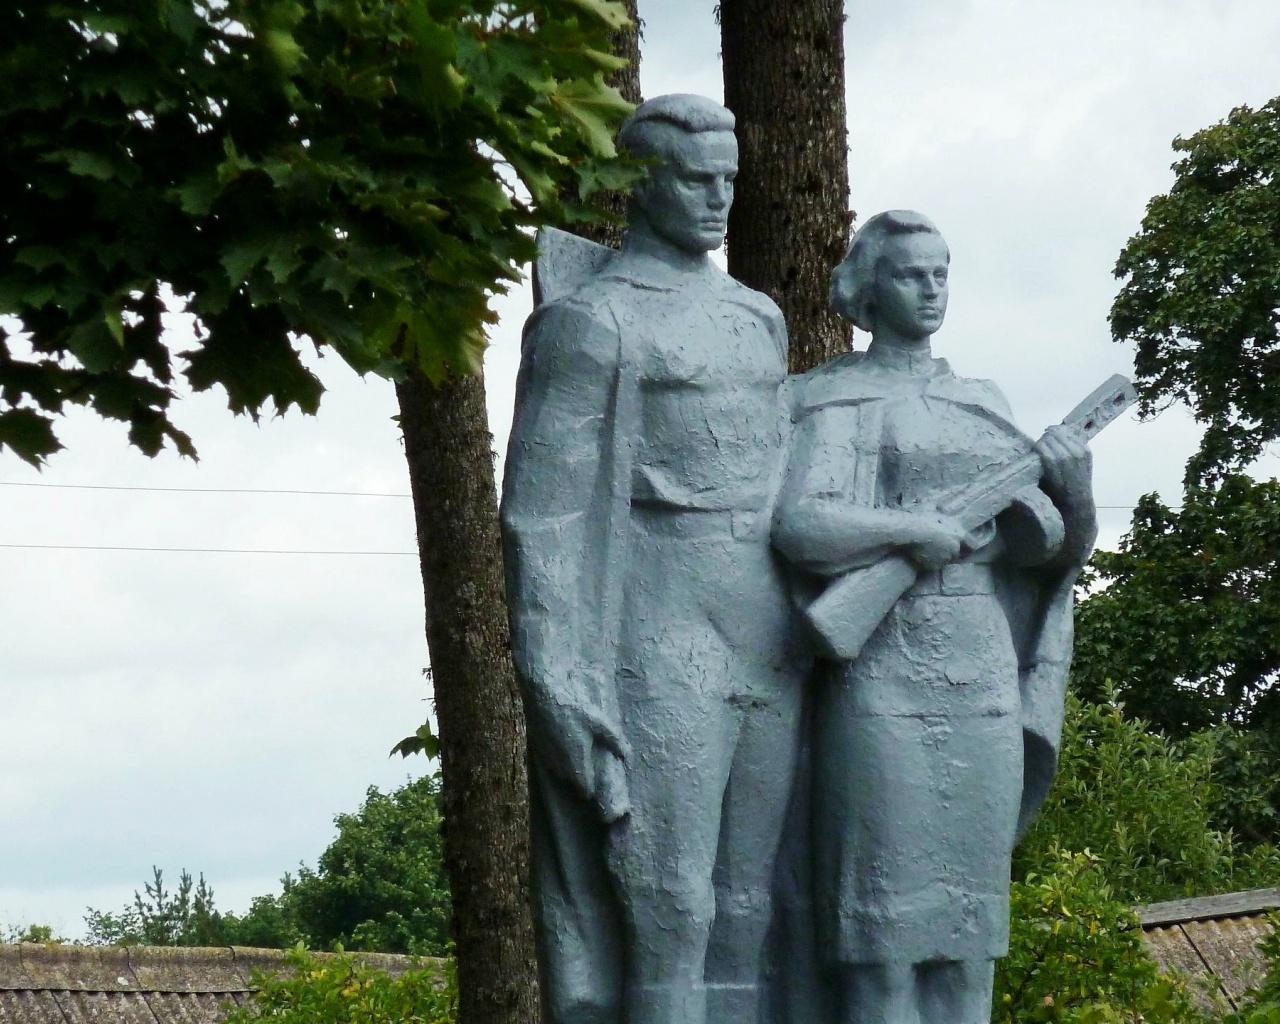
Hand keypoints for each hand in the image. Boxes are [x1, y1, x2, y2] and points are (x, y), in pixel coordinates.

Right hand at [531, 696, 630, 822]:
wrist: (545, 698)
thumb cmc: (575, 711)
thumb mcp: (600, 723)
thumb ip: (615, 741)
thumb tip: (627, 756)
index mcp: (577, 763)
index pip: (584, 790)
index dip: (592, 791)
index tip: (599, 786)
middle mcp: (561, 767)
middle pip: (573, 783)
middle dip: (582, 779)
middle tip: (591, 766)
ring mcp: (548, 760)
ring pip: (561, 773)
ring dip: (569, 769)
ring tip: (578, 755)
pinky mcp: (539, 750)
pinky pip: (551, 763)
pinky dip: (558, 759)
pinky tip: (564, 745)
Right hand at [905, 513, 969, 570]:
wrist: (909, 532)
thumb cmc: (921, 517)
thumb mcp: (930, 507)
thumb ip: (936, 507)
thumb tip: (934, 504)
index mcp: (959, 534)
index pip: (972, 545)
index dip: (968, 545)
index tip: (964, 545)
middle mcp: (955, 549)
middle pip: (958, 553)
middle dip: (951, 550)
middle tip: (941, 545)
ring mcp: (944, 559)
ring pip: (945, 559)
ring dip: (940, 556)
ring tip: (928, 549)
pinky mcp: (933, 566)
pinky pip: (933, 565)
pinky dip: (929, 562)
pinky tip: (921, 555)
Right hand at [1036, 424, 1093, 507]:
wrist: (1077, 500)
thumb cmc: (1055, 493)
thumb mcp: (1040, 479)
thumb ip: (1037, 462)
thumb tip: (1034, 449)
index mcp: (1052, 462)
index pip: (1040, 443)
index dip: (1036, 446)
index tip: (1035, 451)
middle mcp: (1066, 454)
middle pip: (1051, 436)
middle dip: (1045, 440)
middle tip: (1043, 447)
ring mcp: (1079, 452)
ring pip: (1063, 433)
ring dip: (1056, 436)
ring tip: (1053, 443)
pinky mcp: (1087, 450)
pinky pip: (1074, 436)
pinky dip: (1067, 438)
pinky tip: (1063, 443)